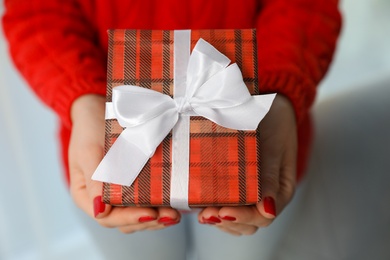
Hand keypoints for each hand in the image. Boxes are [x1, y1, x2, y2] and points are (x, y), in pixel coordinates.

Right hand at [69, 94, 180, 232]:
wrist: (97, 109)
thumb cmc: (89, 130)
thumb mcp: (88, 151)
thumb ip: (94, 180)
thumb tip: (101, 211)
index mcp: (87, 196)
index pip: (107, 218)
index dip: (130, 219)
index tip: (151, 214)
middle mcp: (103, 199)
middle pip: (126, 221)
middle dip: (150, 220)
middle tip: (172, 215)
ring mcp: (119, 192)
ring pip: (138, 213)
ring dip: (158, 217)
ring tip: (176, 213)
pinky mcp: (134, 183)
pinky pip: (146, 199)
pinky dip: (159, 203)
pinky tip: (174, 201)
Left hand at [197, 94, 296, 235]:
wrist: (266, 103)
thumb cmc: (273, 121)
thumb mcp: (274, 146)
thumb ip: (269, 177)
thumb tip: (267, 210)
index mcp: (280, 190)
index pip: (263, 216)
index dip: (243, 217)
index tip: (223, 211)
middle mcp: (265, 196)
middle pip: (248, 223)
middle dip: (227, 221)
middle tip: (206, 214)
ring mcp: (250, 192)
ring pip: (236, 218)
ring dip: (218, 219)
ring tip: (200, 212)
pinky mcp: (235, 184)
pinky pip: (226, 204)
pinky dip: (214, 206)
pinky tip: (199, 202)